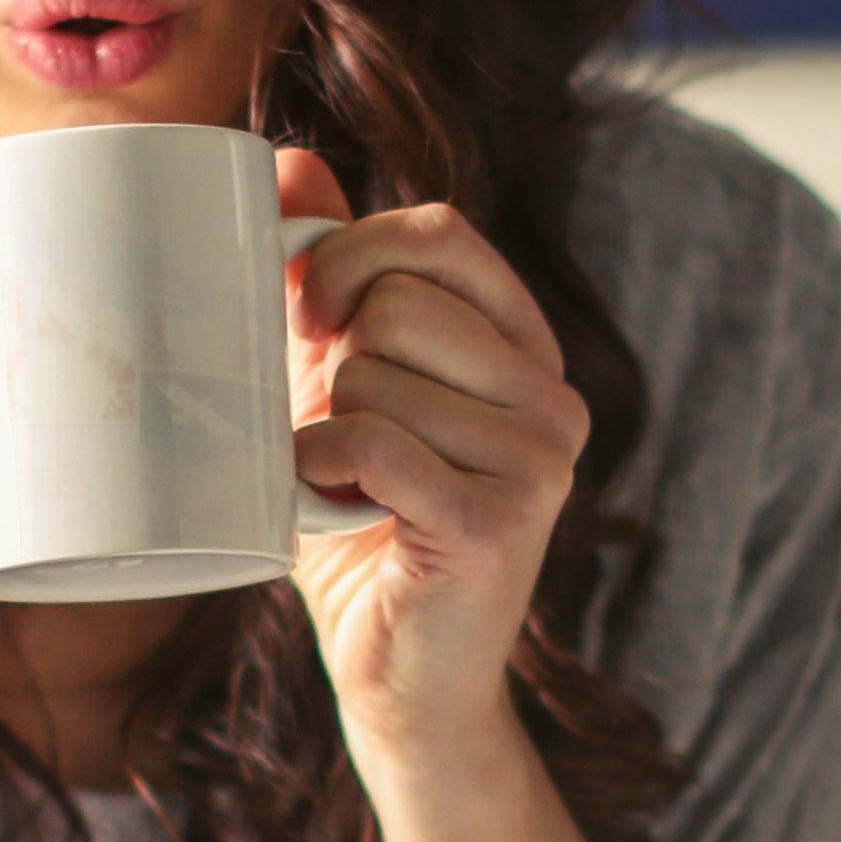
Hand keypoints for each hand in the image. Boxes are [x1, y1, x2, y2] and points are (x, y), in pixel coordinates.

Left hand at [275, 147, 589, 767]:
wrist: (400, 679)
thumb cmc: (365, 528)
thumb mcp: (340, 387)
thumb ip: (331, 282)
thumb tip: (288, 162)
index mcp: (524, 347)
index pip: (441, 232)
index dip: (352, 251)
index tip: (308, 311)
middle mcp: (552, 396)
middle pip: (401, 301)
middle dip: (332, 361)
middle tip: (333, 430)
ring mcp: (540, 461)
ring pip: (377, 375)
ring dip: (325, 431)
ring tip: (347, 488)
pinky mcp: (502, 522)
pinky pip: (375, 444)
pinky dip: (321, 468)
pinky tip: (330, 505)